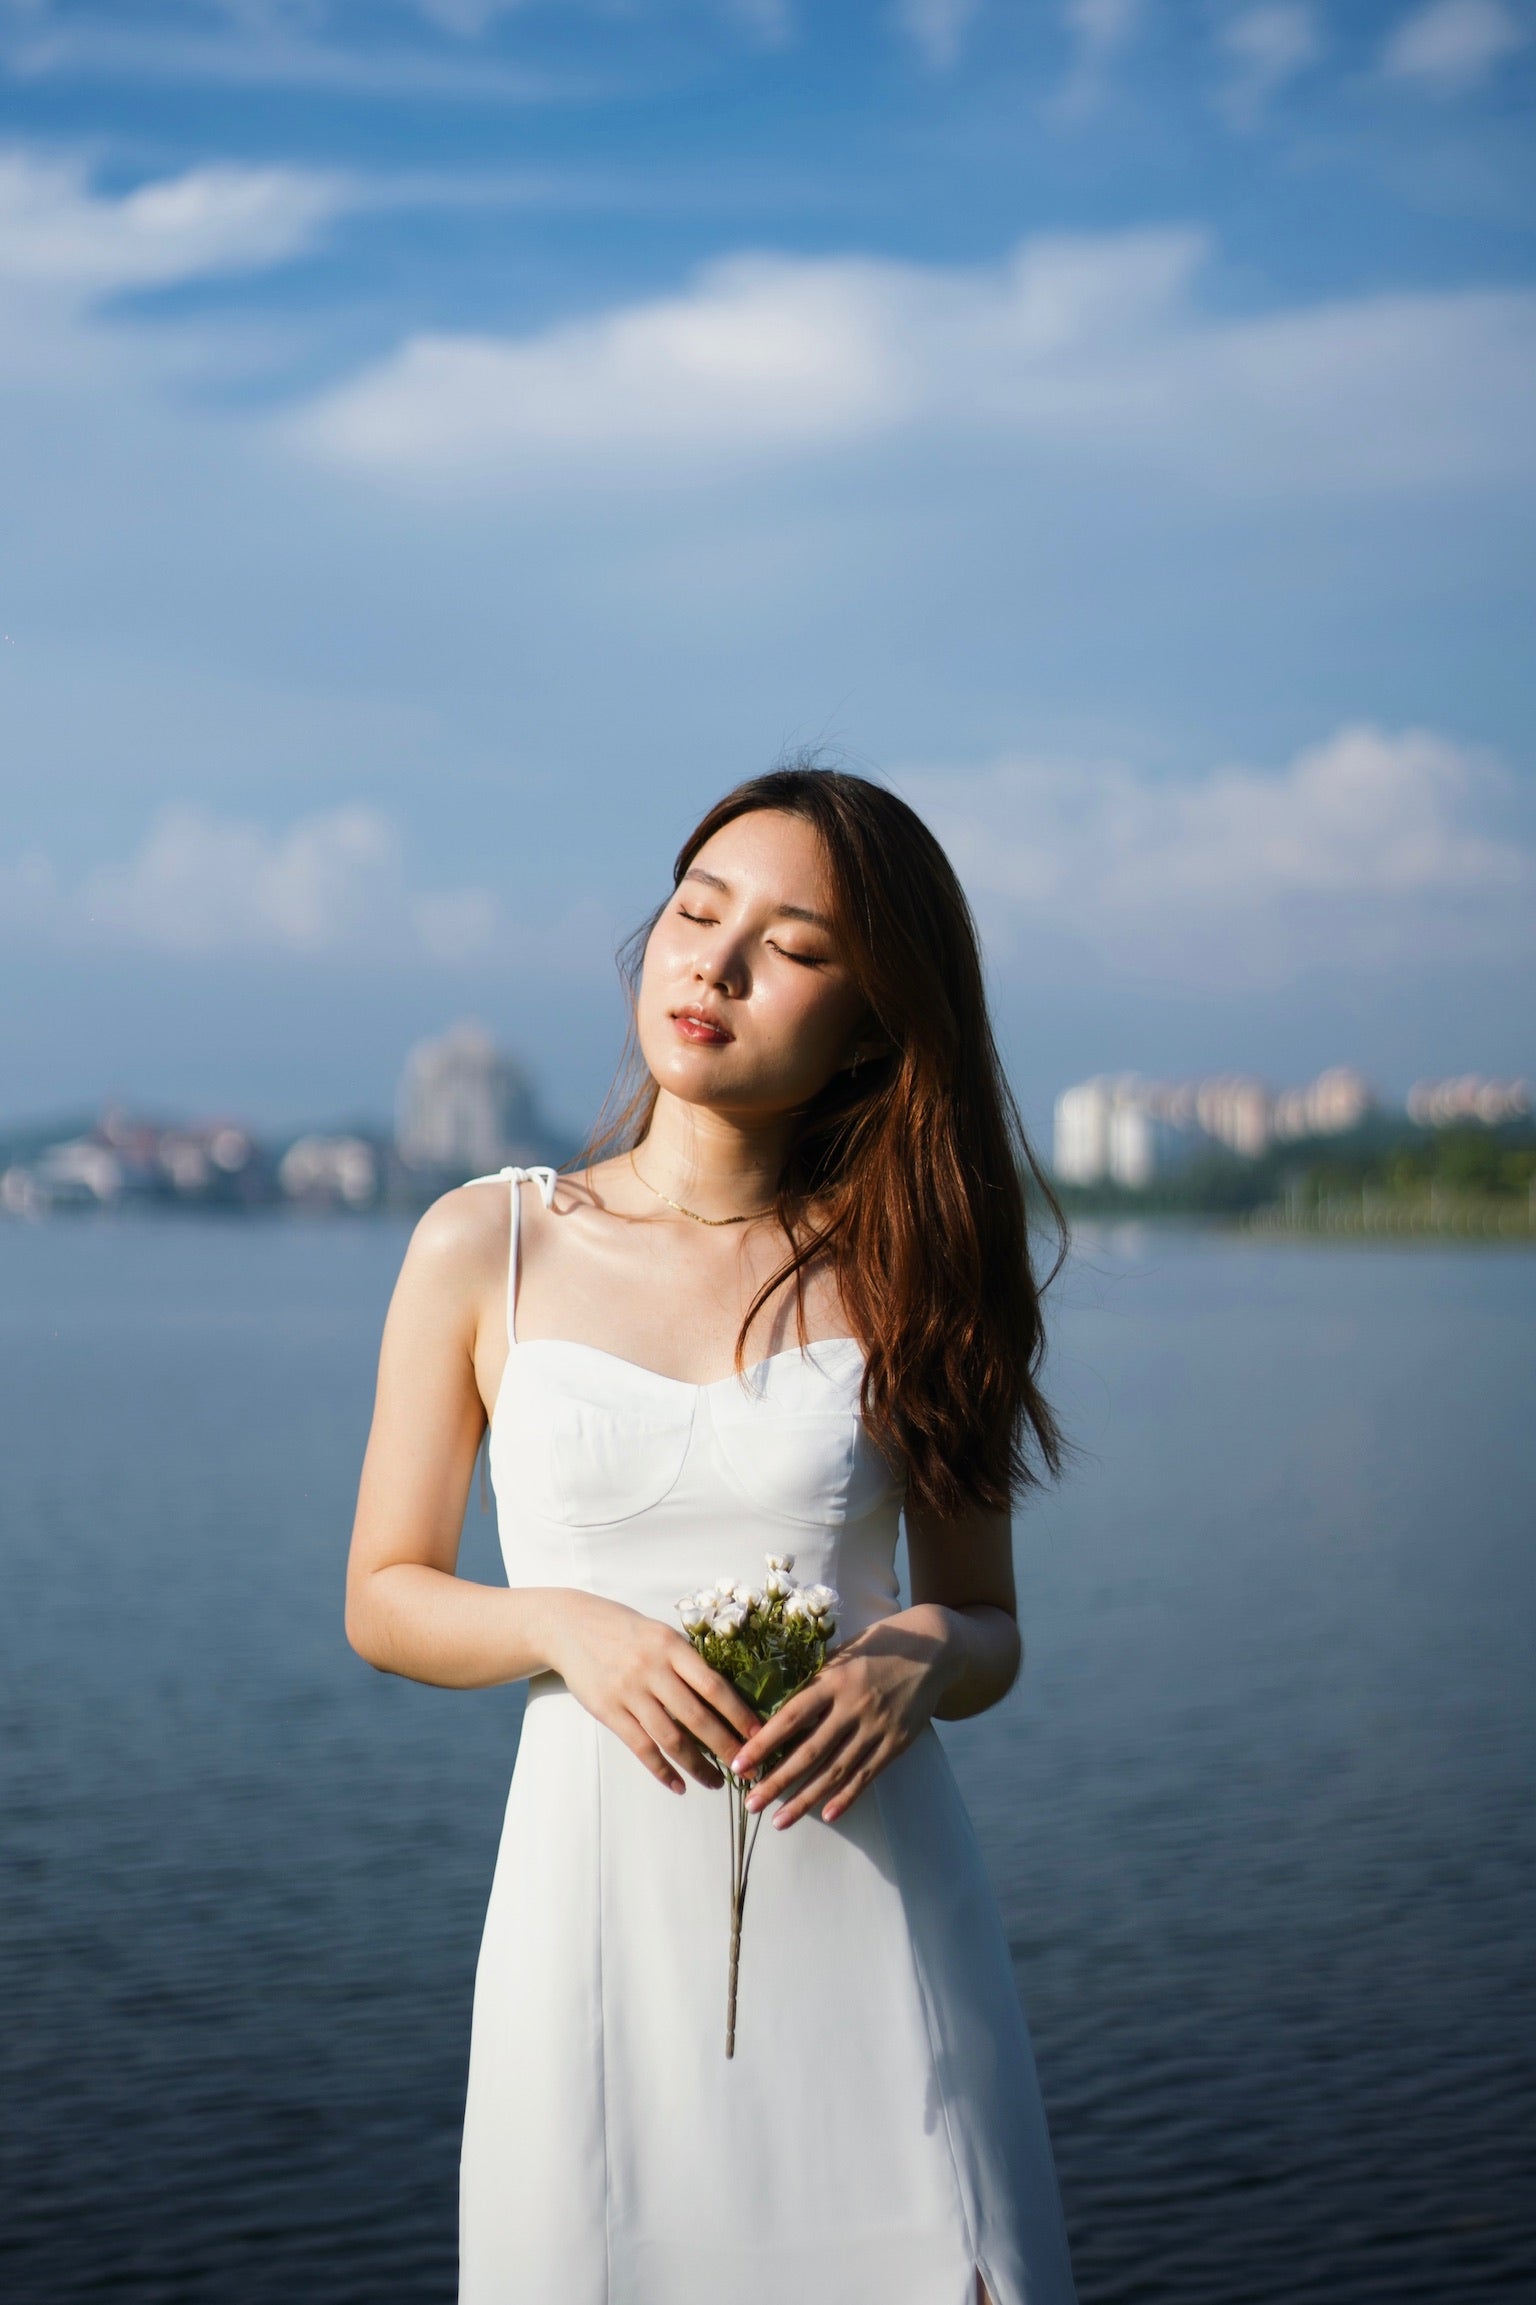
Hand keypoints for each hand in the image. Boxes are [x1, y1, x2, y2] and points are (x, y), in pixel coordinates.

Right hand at [543, 1591, 761, 1794]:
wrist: (570, 1626)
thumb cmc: (624, 1630)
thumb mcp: (660, 1633)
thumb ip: (687, 1662)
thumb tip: (724, 1698)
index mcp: (671, 1646)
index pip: (714, 1685)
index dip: (738, 1713)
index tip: (760, 1734)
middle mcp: (652, 1669)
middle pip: (697, 1716)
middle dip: (726, 1746)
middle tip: (748, 1768)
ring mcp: (629, 1692)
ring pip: (670, 1738)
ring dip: (697, 1766)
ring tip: (716, 1782)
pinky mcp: (608, 1711)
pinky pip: (640, 1747)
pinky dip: (662, 1770)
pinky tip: (678, 1785)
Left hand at [728, 1612, 955, 1828]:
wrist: (932, 1649)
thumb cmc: (878, 1646)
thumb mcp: (842, 1654)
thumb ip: (815, 1682)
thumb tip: (778, 1712)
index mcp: (834, 1679)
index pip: (791, 1716)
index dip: (764, 1742)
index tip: (739, 1763)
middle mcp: (853, 1706)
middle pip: (809, 1752)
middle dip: (777, 1781)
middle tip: (750, 1804)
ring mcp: (877, 1727)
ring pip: (836, 1771)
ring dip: (804, 1799)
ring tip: (779, 1821)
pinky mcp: (896, 1743)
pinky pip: (867, 1776)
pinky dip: (846, 1798)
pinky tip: (825, 1816)